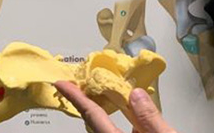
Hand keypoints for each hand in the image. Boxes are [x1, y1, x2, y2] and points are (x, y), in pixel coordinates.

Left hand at [54, 81, 176, 132]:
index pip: (93, 116)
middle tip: (82, 86)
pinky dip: (116, 129)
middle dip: (88, 105)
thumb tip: (135, 95)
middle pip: (96, 126)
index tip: (63, 85)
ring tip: (104, 99)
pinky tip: (131, 124)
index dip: (76, 98)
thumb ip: (150, 118)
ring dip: (103, 118)